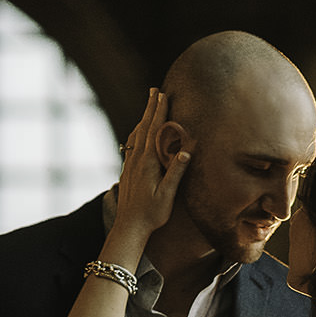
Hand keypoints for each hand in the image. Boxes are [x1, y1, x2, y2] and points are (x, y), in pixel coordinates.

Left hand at [109, 87, 190, 257]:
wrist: (129, 227)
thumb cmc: (151, 214)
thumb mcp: (166, 195)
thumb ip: (175, 172)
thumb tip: (187, 151)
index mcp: (147, 162)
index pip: (155, 131)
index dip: (159, 112)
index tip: (163, 94)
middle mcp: (137, 160)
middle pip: (144, 127)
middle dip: (150, 107)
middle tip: (154, 89)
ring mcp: (131, 165)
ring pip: (137, 135)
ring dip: (144, 118)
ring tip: (149, 105)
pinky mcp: (128, 171)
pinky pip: (133, 145)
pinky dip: (138, 132)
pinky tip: (139, 132)